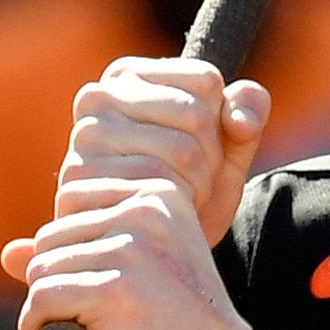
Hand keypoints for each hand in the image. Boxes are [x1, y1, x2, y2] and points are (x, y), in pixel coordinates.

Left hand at [5, 167, 250, 329]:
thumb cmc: (180, 325)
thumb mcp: (146, 266)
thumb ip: (87, 245)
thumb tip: (8, 252)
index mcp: (159, 193)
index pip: (71, 202)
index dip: (69, 248)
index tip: (91, 282)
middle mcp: (145, 210)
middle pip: (53, 234)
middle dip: (54, 277)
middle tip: (77, 312)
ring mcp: (129, 249)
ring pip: (43, 266)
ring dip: (44, 302)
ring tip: (69, 325)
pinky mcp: (113, 289)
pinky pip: (44, 296)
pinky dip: (39, 322)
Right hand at [54, 53, 267, 246]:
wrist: (148, 254)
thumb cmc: (190, 192)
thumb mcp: (228, 148)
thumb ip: (248, 113)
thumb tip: (240, 122)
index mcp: (128, 76)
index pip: (206, 81)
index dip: (221, 123)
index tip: (202, 149)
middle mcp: (97, 97)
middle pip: (197, 115)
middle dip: (212, 159)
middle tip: (192, 185)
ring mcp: (84, 139)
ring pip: (184, 151)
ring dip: (199, 187)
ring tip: (178, 201)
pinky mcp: (81, 182)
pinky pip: (161, 188)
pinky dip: (178, 210)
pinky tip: (160, 219)